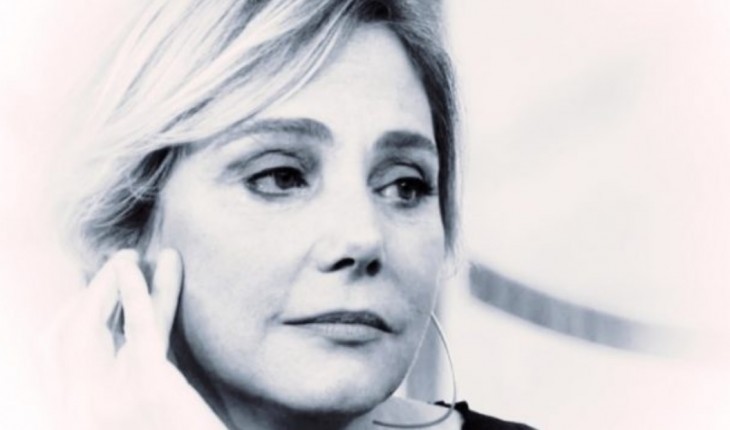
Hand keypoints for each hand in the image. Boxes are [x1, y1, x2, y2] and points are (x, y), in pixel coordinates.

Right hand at [38, 249, 225, 429]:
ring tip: (128, 255)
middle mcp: (87, 409)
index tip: (99, 291)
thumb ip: (133, 381)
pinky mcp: (150, 387)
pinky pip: (138, 328)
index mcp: (86, 413)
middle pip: (72, 336)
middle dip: (90, 295)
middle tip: (117, 264)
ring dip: (108, 284)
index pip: (62, 353)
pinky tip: (140, 267)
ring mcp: (111, 401)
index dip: (74, 316)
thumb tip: (130, 345)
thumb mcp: (147, 407)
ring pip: (94, 326)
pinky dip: (137, 291)